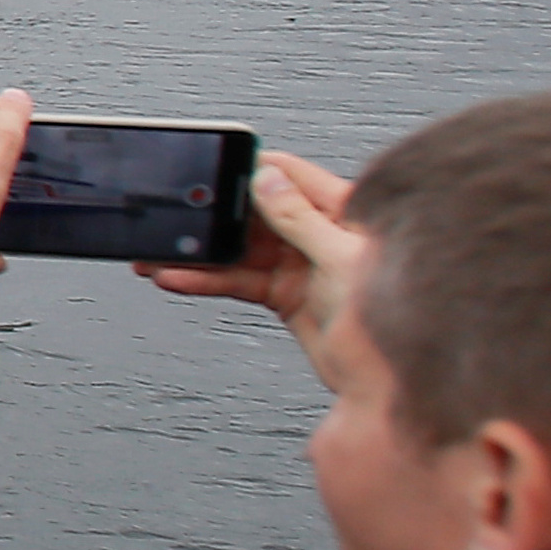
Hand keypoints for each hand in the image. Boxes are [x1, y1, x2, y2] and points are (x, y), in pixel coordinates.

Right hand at [139, 146, 368, 387]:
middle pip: (255, 212)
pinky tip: (181, 278)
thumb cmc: (388, 319)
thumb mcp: (340, 258)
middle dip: (213, 214)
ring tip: (161, 253)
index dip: (252, 167)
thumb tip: (268, 179)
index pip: (290, 175)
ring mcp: (300, 265)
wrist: (383, 385)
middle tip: (177, 215)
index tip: (214, 165)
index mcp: (343, 213)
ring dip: (200, 252)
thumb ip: (301, 218)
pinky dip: (207, 280)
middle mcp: (320, 235)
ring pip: (239, 249)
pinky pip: (238, 280)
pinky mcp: (283, 294)